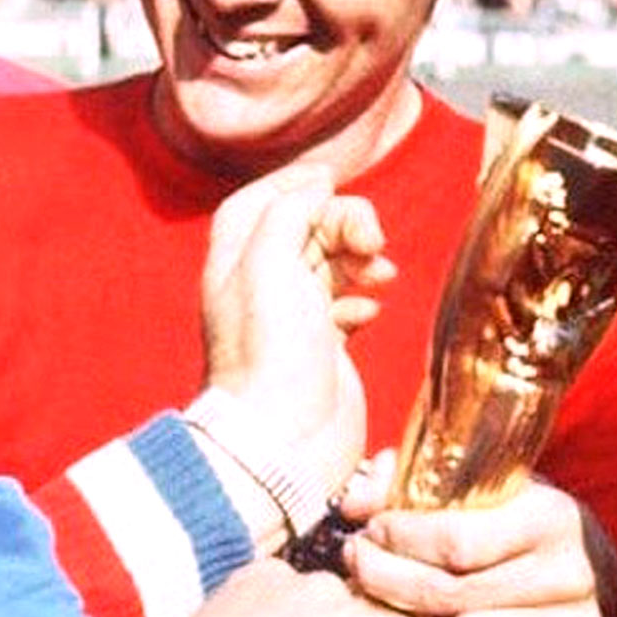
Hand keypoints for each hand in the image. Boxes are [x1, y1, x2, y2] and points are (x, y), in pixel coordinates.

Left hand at [200, 165, 394, 501]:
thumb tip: (316, 186)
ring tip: (380, 272)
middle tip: (372, 239)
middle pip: (304, 228)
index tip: (330, 178)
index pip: (257, 203)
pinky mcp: (322, 349)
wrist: (286, 439)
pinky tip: (370, 307)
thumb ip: (288, 212)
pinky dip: (363, 296)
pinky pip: (346, 304)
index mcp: (236, 263)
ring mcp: (293, 319)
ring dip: (360, 256)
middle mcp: (260, 288)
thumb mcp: (268, 262)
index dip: (292, 184)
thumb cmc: (270, 353)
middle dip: (343, 221)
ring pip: (331, 263)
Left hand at [338, 464, 616, 616]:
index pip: (457, 539)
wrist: (586, 572)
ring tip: (416, 607)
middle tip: (361, 567)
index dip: (400, 537)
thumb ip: (408, 480)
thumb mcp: (473, 489)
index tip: (371, 531)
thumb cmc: (510, 524)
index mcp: (549, 515)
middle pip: (453, 592)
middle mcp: (570, 572)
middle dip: (390, 579)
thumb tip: (355, 501)